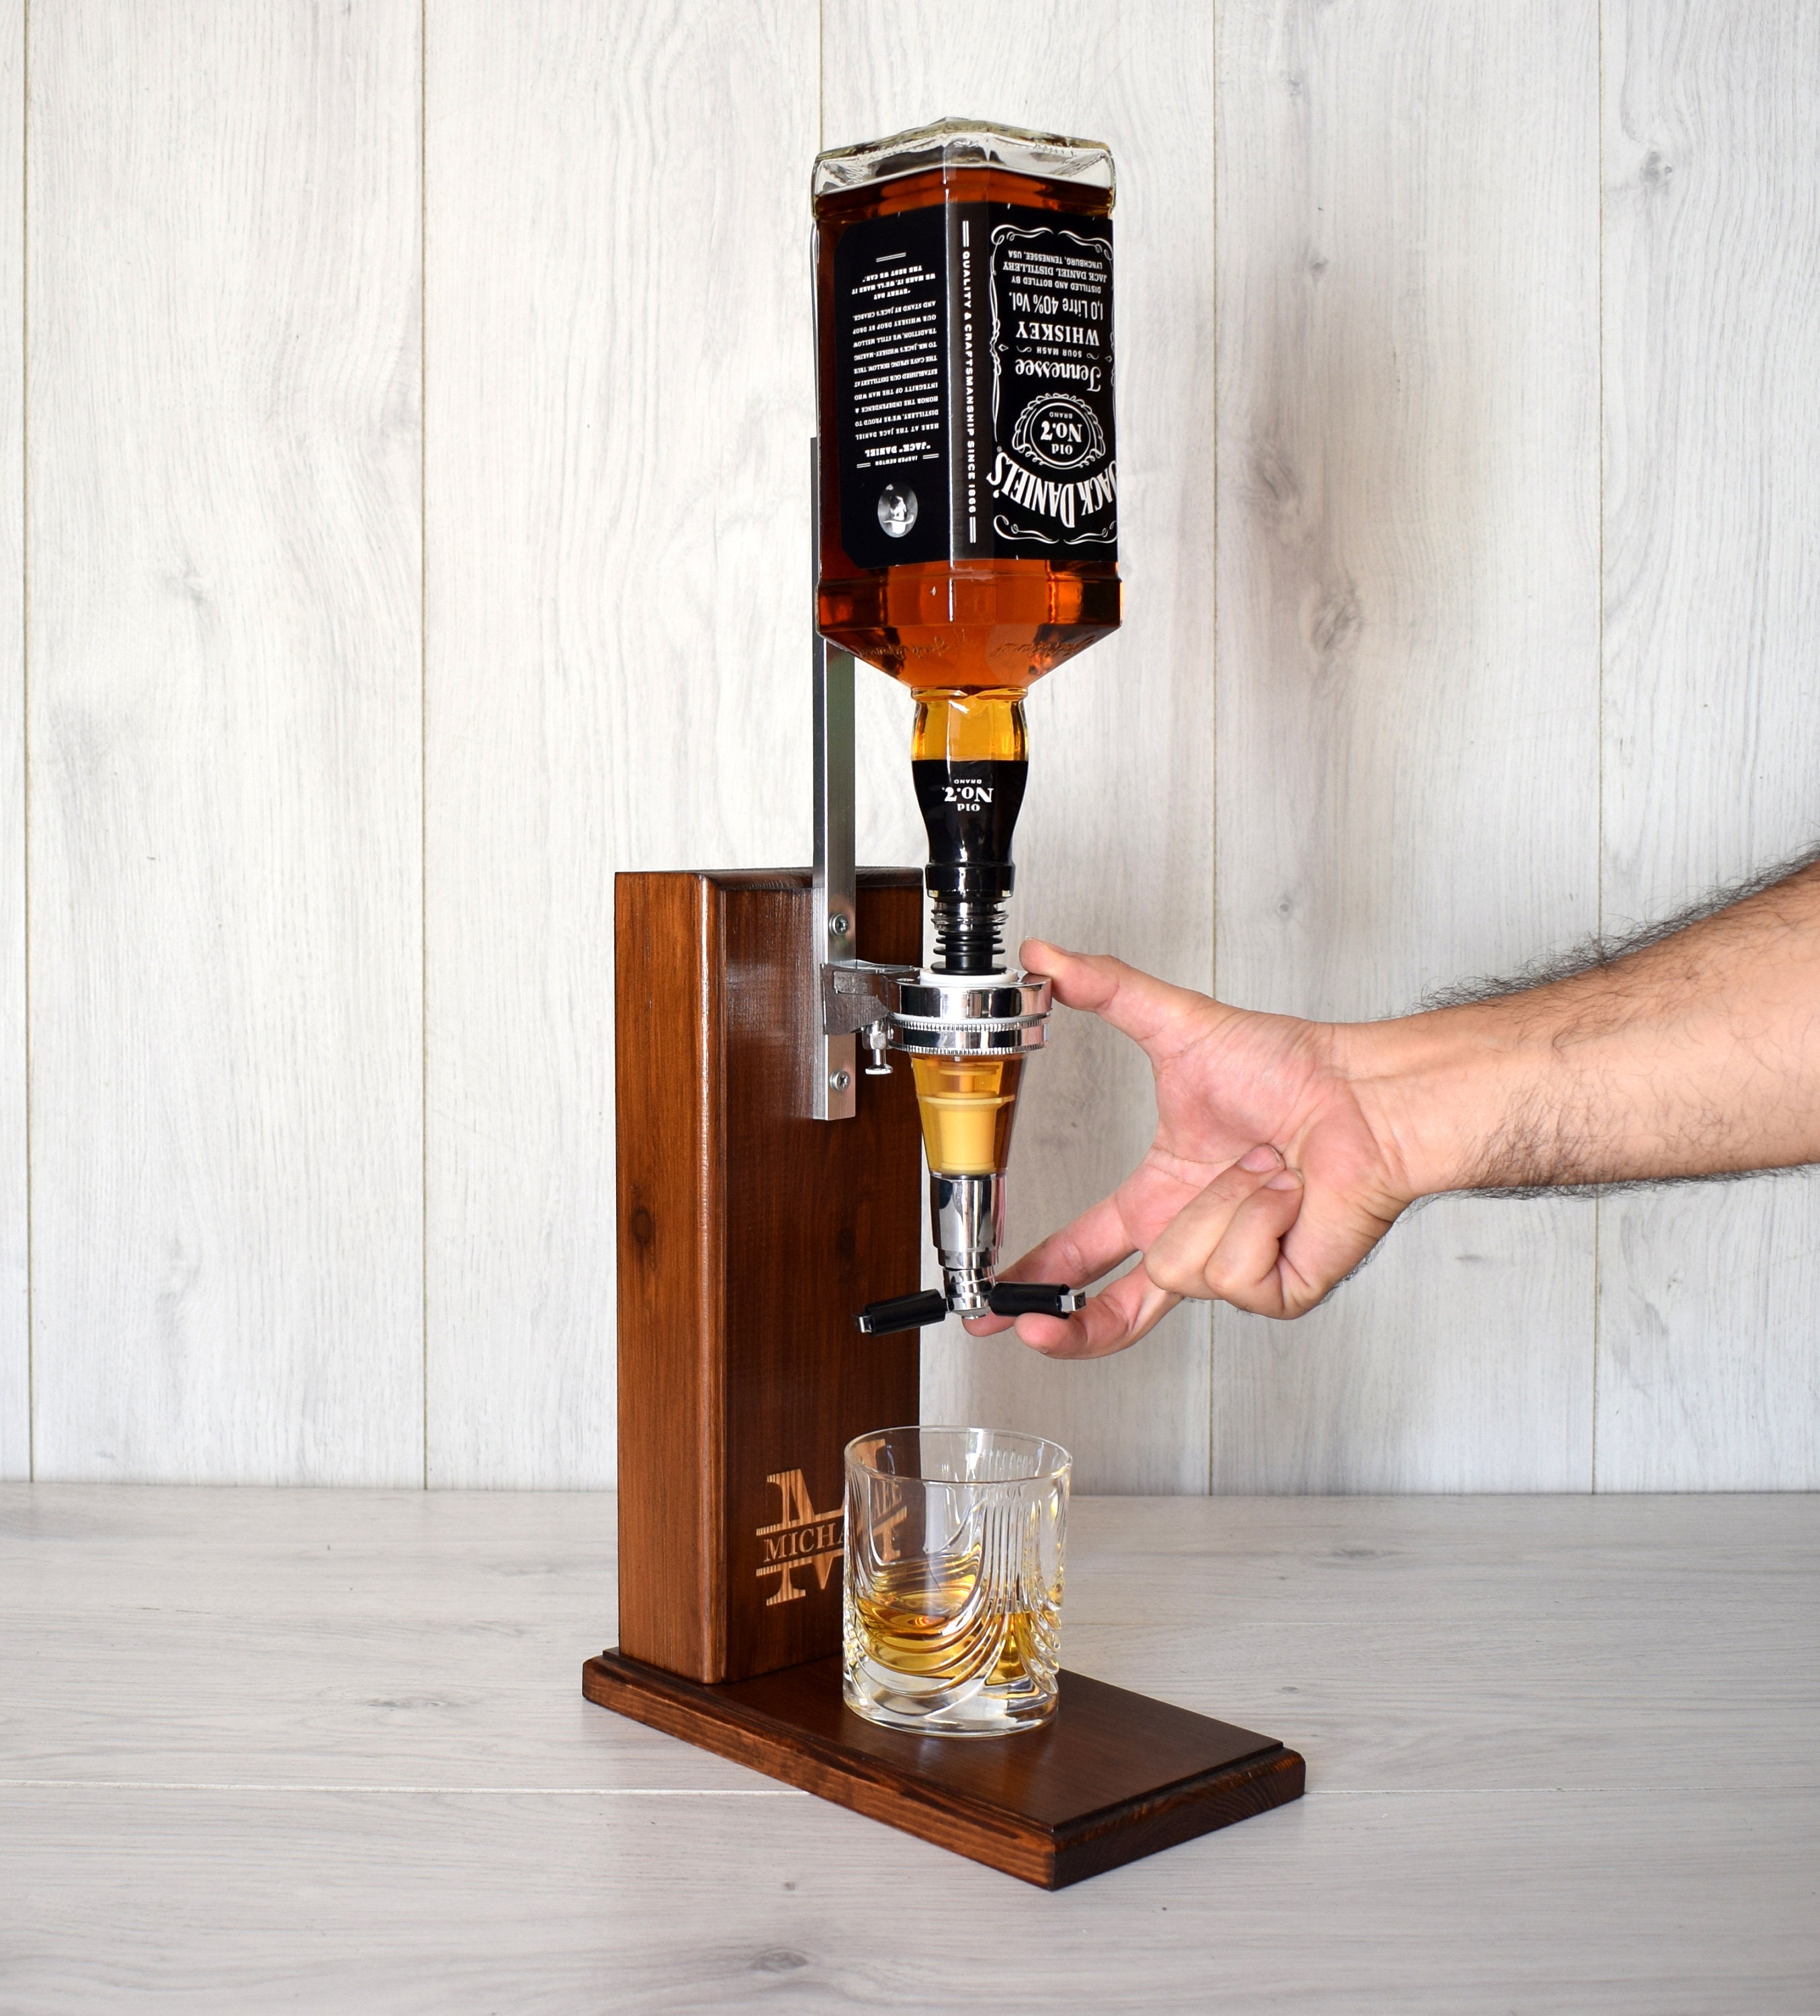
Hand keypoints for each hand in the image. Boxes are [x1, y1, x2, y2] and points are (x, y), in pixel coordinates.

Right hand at [967, 942, 1413, 1357]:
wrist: (1366, 1098)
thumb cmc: (1295, 1069)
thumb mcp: (1179, 1026)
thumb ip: (1104, 989)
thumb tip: (1048, 956)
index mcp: (1159, 1195)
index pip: (1086, 1252)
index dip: (1039, 1279)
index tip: (995, 1302)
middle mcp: (1192, 1236)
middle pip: (1116, 1312)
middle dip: (1069, 1325)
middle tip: (1030, 1323)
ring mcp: (1236, 1270)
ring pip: (1176, 1268)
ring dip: (1219, 1204)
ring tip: (1258, 1165)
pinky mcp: (1277, 1291)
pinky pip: (1231, 1275)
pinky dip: (1257, 1221)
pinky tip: (1284, 1193)